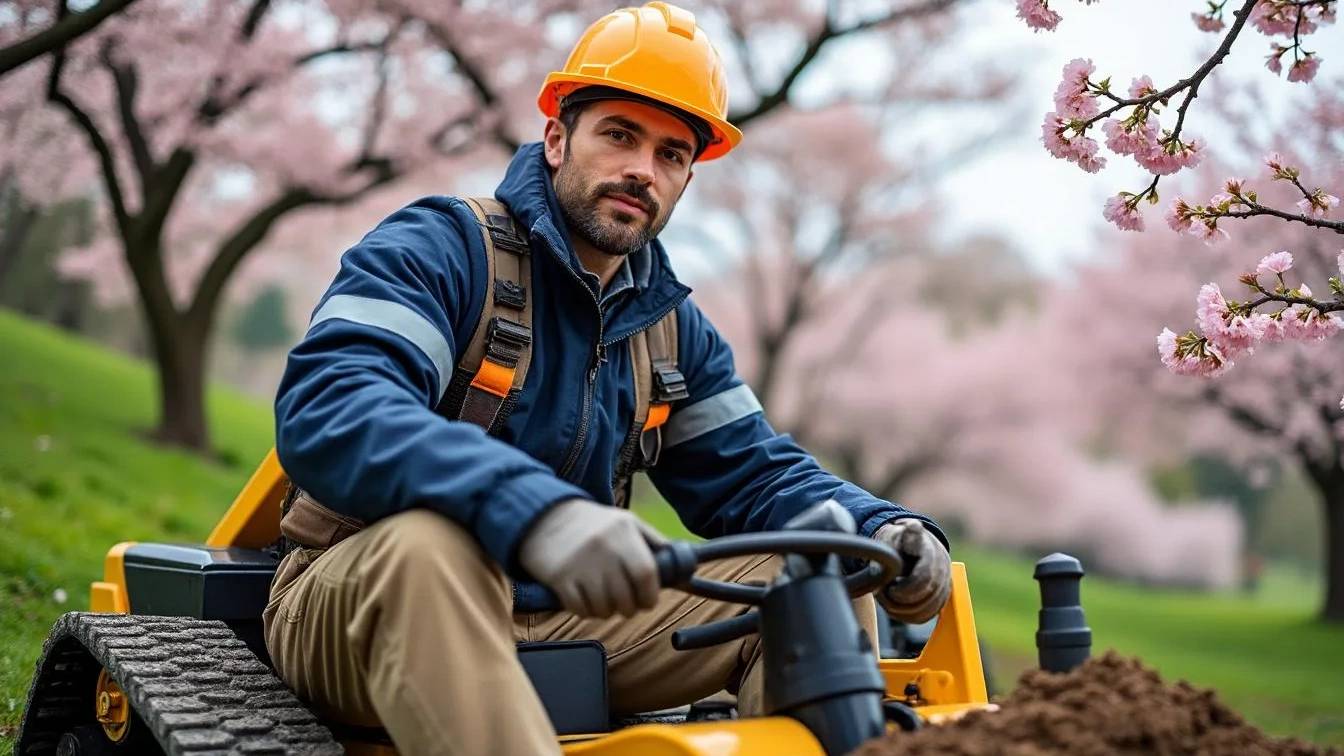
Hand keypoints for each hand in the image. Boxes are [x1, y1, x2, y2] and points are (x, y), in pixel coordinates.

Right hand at [519, 498, 668, 617]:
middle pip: (625, 597)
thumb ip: (653, 541)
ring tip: (604, 600)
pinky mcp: (559, 578)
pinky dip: (587, 611)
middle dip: (629, 608)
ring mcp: (580, 564)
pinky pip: (581, 610)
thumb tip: (682, 565)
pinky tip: (585, 600)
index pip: (646, 573)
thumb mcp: (625, 521)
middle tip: (626, 605)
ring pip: (604, 608)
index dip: (650, 594)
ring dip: (607, 611)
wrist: (543, 516)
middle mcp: (603, 547)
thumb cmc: (592, 524)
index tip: (648, 600)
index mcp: (623, 531)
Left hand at [872, 518, 950, 623]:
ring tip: (887, 598)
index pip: (925, 578)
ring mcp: (943, 586)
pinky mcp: (938, 599)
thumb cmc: (897, 541)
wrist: (904, 546)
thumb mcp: (898, 535)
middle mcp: (943, 571)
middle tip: (884, 594)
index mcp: (933, 554)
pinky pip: (926, 616)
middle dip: (902, 600)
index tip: (889, 589)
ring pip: (928, 610)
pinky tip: (894, 606)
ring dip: (903, 609)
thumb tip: (914, 526)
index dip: (906, 589)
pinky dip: (908, 616)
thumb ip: (907, 535)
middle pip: (928, 597)